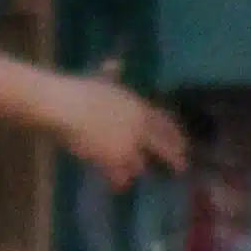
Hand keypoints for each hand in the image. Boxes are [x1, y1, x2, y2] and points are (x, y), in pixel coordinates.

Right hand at [48, 75, 185, 190]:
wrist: (66, 108)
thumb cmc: (81, 90)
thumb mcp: (100, 79)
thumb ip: (112, 73)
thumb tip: (116, 63)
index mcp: (139, 108)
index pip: (165, 124)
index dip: (176, 135)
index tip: (184, 144)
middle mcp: (139, 129)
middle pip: (164, 148)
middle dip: (175, 159)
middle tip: (181, 168)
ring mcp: (127, 147)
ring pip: (140, 165)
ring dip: (138, 169)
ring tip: (137, 174)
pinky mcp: (112, 161)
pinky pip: (120, 177)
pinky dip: (119, 182)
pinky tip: (118, 187)